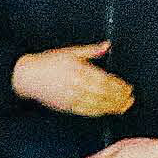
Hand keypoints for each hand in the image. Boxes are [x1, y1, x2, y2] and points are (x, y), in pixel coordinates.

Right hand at [12, 40, 135, 115]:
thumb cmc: (48, 62)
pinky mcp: (66, 106)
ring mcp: (71, 97)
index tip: (128, 87)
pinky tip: (107, 111)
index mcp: (79, 68)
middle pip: (103, 93)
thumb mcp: (71, 52)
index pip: (104, 79)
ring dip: (112, 106)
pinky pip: (86, 111)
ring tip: (123, 106)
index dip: (118, 85)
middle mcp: (76, 84)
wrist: (27, 76)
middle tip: (130, 98)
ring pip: (97, 104)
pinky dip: (99, 111)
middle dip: (119, 97)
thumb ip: (91, 51)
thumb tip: (107, 45)